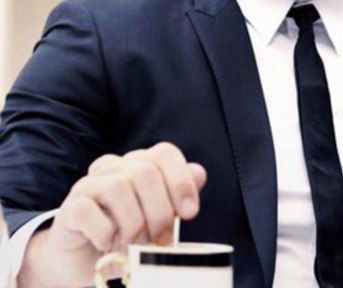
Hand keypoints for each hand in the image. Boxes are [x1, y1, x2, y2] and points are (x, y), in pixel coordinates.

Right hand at [18, 142, 206, 287]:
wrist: (85, 262)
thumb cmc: (129, 236)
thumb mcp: (160, 217)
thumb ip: (179, 194)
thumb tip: (199, 173)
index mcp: (139, 163)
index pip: (164, 153)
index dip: (181, 181)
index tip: (190, 214)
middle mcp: (114, 167)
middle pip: (145, 172)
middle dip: (160, 211)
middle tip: (161, 241)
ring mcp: (89, 184)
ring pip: (118, 187)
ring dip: (133, 223)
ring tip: (133, 244)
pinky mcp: (71, 208)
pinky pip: (88, 209)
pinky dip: (104, 232)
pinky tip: (108, 244)